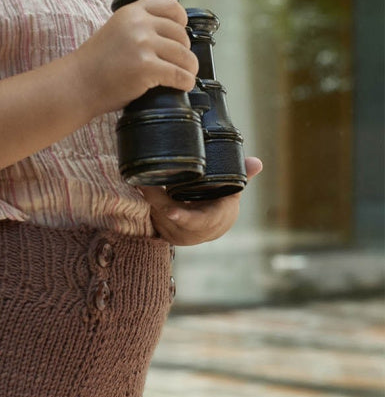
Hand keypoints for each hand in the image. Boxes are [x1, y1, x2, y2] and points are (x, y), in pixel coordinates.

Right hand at [73, 0, 198, 116]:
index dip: (181, 20)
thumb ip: (138, 26)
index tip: (181, 31)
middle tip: (177, 62)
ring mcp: (142, 45)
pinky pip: (180, 75)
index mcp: (131, 12)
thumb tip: (170, 35)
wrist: (77, 83)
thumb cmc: (95, 63)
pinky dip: (186, 82)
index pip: (170, 5)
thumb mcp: (116, 30)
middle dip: (183, 50)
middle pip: (181, 34)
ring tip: (184, 75)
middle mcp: (138, 24)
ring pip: (184, 55)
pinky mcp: (146, 68)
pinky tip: (183, 85)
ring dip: (189, 68)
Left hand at [142, 156, 262, 245]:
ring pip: (155, 213)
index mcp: (208, 222)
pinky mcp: (160, 231)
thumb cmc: (221, 203)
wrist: (213, 227)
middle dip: (154, 197)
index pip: (196, 221)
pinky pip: (149, 215)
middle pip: (167, 213)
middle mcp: (189, 232)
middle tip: (142, 178)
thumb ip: (242, 176)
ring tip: (137, 176)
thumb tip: (258, 163)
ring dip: (147, 197)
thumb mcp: (232, 190)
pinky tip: (137, 185)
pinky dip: (145, 201)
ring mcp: (173, 233)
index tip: (170, 211)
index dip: (183, 217)